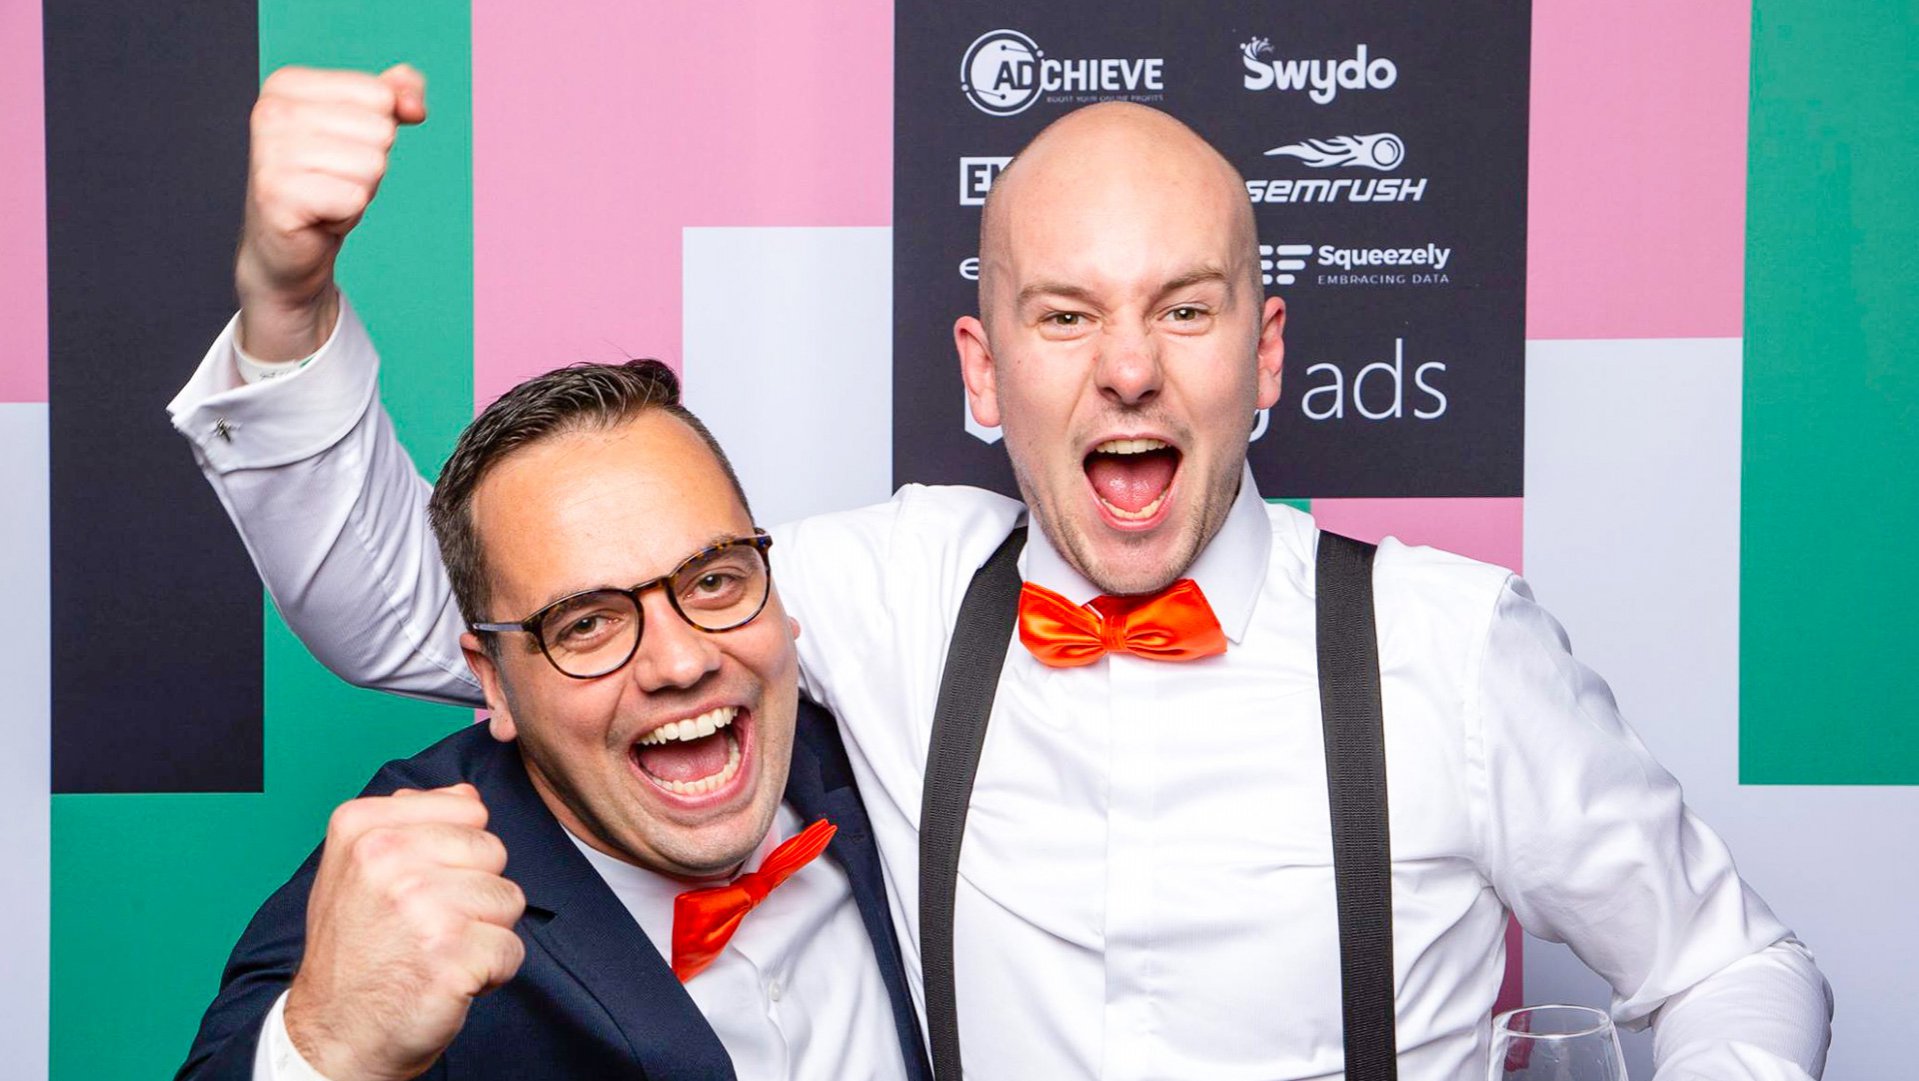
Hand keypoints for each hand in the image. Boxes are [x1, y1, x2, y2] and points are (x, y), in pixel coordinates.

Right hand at [235, 64, 425, 359]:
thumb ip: (396, 96)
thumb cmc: (326, 182)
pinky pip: (355, 199)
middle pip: (380, 131)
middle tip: (333, 180)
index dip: (377, 131)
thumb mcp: (367, 129)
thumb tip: (415, 105)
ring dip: (360, 191)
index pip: (380, 95)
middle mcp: (271, 111)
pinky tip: (319, 217)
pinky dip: (348, 216)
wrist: (286, 246)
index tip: (340, 150)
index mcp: (287, 83)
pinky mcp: (278, 195)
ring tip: (326, 198)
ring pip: (372, 165)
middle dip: (370, 165)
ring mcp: (270, 153)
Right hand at [284, 784, 525, 1080]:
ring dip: (485, 933)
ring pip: (509, 899)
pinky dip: (491, 972)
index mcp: (364, 826)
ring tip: (437, 951)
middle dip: (475, 894)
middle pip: (494, 852)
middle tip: (428, 927)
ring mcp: (419, 905)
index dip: (458, 854)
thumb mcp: (360, 869)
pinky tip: (449, 980)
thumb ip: (412, 821)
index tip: (420, 887)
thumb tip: (466, 793)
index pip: (469, 810)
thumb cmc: (355, 951)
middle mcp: (387, 857)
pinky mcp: (450, 954)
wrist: (334, 1034)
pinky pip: (512, 949)